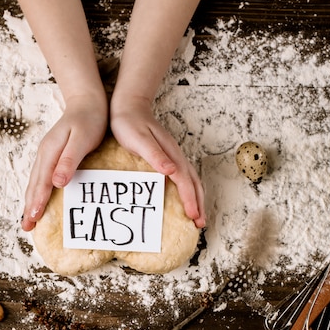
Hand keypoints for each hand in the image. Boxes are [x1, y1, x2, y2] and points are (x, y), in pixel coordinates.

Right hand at [21, 95, 107, 230]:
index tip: (34, 218)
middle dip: (29, 207)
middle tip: (26, 227)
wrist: (87, 101)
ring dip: (30, 201)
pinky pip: (40, 178)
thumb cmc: (89, 120)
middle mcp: (44, 154)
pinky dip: (36, 192)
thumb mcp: (81, 138)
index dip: (37, 201)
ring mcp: (46, 155)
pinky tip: (38, 200)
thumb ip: (69, 160)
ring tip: (28, 219)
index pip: (41, 182)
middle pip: (33, 185)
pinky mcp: (52, 156)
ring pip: (35, 182)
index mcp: (50, 152)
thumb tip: (57, 182)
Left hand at [110, 95, 204, 227]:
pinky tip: (185, 198)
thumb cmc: (129, 123)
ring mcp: (173, 156)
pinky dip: (189, 191)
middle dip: (199, 203)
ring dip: (196, 198)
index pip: (184, 181)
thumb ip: (156, 156)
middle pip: (193, 183)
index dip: (190, 199)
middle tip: (200, 224)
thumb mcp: (139, 140)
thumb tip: (172, 171)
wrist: (129, 106)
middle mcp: (176, 156)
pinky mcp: (168, 157)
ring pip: (191, 180)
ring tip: (197, 216)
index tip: (194, 216)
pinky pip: (183, 178)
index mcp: (171, 154)